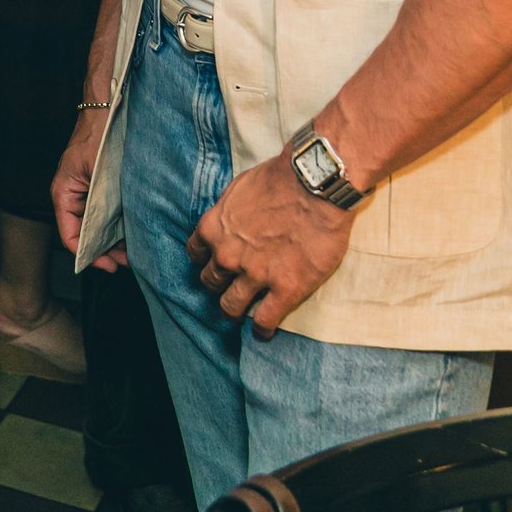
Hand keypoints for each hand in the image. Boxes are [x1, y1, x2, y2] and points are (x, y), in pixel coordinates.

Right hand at [52, 109, 128, 272]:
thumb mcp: (98, 172)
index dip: (88, 255)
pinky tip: (132, 234)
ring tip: (131, 253)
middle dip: (104, 252)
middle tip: (126, 262)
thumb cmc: (98, 135)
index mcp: (64, 194)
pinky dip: (117, 227)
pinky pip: (106, 216)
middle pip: (84, 236)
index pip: (70, 236)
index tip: (109, 265)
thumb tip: (109, 235)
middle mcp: (73, 198)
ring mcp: (86, 195)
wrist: (107, 109)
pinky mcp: (100, 191)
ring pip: (96, 228)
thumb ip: (99, 203)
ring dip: (112, 242)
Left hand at [185, 152, 354, 336]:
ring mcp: (255, 275)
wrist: (315, 186)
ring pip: (231, 306)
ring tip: (244, 311)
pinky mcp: (285, 289)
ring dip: (235, 310)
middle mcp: (228, 255)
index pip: (196, 254)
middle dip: (218, 285)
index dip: (205, 260)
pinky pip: (264, 320)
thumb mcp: (239, 188)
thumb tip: (228, 219)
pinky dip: (261, 330)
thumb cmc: (280, 179)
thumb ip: (228, 211)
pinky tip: (264, 332)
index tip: (214, 264)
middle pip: (211, 282)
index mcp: (215, 228)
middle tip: (231, 286)